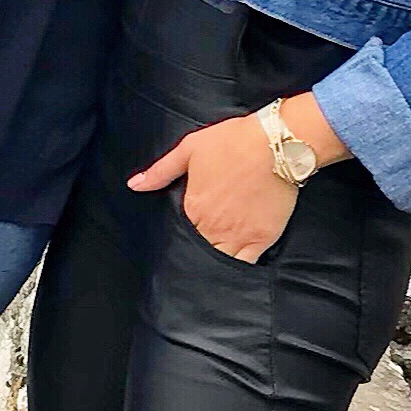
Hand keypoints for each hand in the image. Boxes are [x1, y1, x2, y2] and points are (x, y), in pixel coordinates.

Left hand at [129, 109, 309, 261]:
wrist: (276, 143)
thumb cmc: (234, 141)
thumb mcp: (190, 148)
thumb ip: (161, 170)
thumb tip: (135, 185)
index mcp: (193, 207)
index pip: (180, 234)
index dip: (181, 235)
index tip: (184, 234)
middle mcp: (213, 226)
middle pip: (197, 251)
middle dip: (195, 252)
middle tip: (196, 250)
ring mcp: (238, 235)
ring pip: (219, 262)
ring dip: (214, 262)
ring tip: (212, 263)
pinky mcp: (262, 238)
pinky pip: (246, 265)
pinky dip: (238, 269)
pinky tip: (234, 270)